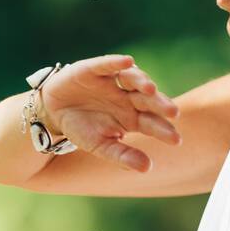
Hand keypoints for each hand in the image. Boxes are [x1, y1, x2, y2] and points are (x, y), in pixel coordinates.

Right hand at [38, 54, 180, 172]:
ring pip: (133, 78)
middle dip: (160, 104)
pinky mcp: (94, 69)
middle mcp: (127, 97)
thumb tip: (147, 168)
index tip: (176, 141)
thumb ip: (123, 155)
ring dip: (142, 81)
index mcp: (132, 116)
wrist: (53, 112)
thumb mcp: (100, 146)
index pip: (152, 122)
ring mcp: (112, 81)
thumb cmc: (82, 129)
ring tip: (150, 89)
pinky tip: (127, 62)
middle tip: (173, 112)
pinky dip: (116, 62)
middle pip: (148, 98)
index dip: (164, 129)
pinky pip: (108, 64)